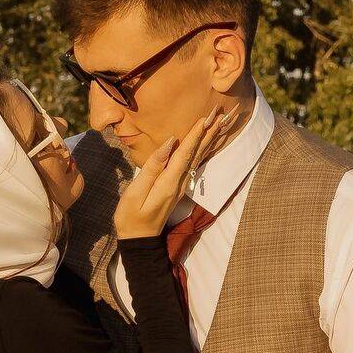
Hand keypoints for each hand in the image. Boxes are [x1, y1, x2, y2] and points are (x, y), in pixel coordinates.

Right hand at [112, 102, 239, 238]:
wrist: (139, 239)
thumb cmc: (131, 216)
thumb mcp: (136, 192)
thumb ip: (152, 167)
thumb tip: (168, 144)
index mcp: (168, 182)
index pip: (185, 154)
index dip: (195, 135)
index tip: (205, 117)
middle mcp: (179, 183)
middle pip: (197, 154)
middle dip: (208, 133)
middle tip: (220, 114)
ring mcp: (180, 186)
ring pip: (198, 158)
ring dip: (209, 140)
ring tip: (220, 123)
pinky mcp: (178, 187)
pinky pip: (194, 164)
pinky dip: (203, 151)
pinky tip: (207, 143)